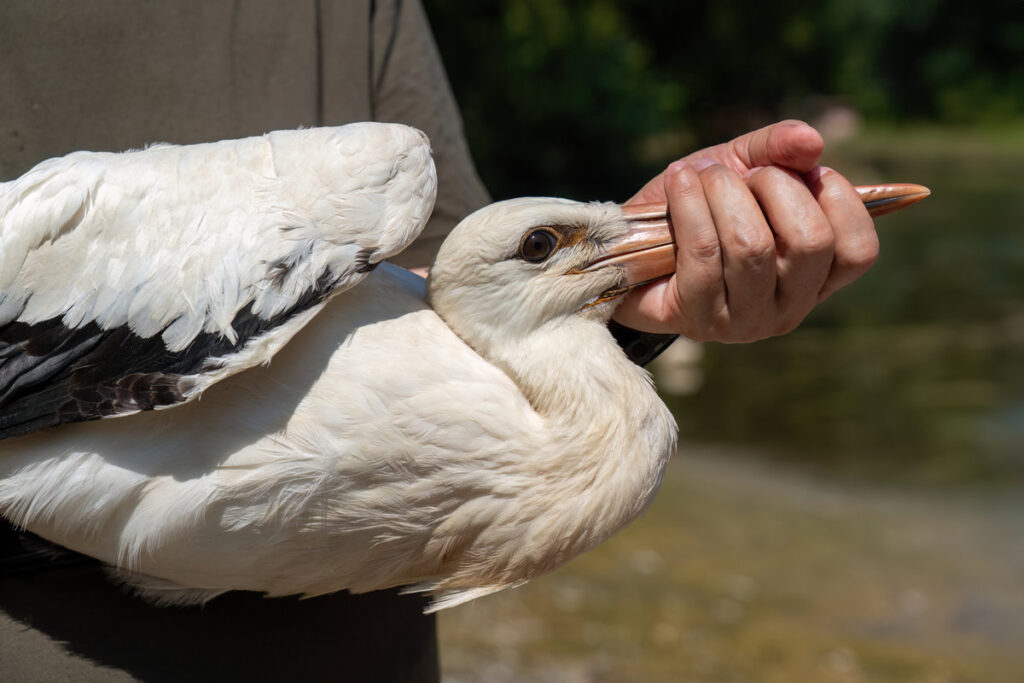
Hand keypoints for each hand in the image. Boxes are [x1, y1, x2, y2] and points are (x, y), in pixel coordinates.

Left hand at [613, 120, 878, 341]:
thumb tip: (811, 142)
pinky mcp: (698, 320)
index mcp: (817, 278)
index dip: (834, 196)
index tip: (797, 171)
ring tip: (701, 176)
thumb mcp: (742, 166)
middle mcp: (789, 309)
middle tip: (739, 175)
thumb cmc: (698, 206)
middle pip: (809, 241)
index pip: (859, 250)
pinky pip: (703, 252)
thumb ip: (779, 149)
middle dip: (773, 186)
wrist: (629, 243)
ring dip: (723, 192)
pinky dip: (690, 204)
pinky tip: (679, 182)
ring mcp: (744, 322)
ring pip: (752, 246)